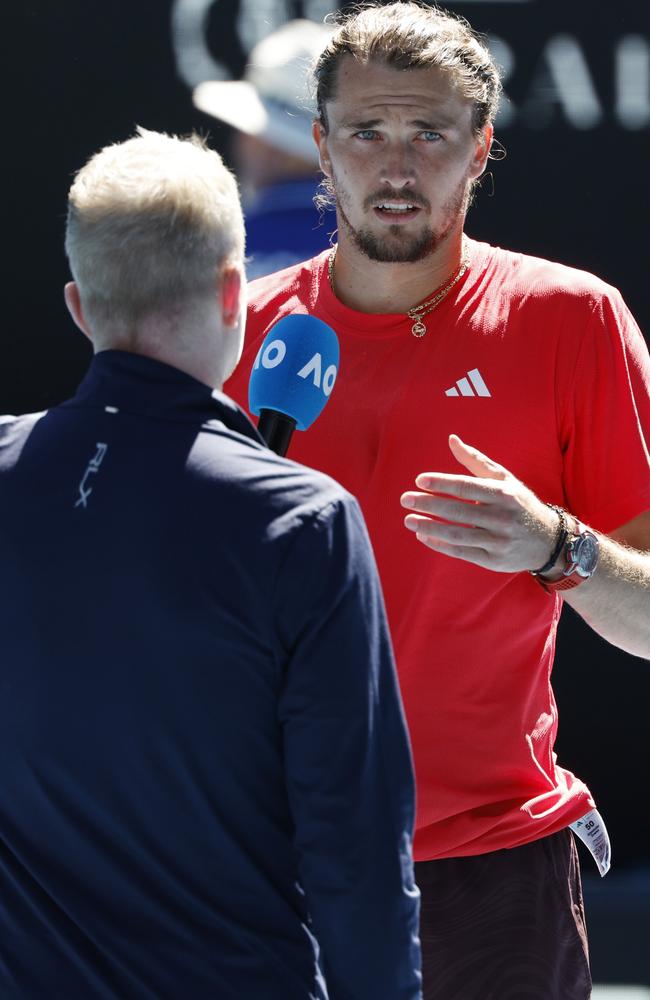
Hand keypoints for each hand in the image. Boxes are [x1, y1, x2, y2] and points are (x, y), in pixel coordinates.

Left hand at [400, 435, 560, 572]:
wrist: (548, 541)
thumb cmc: (519, 504)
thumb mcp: (503, 479)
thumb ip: (476, 460)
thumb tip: (451, 439)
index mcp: (504, 494)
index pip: (466, 487)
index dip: (441, 483)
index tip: (420, 480)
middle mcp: (502, 518)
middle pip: (458, 511)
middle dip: (428, 504)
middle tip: (405, 499)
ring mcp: (498, 541)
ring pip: (457, 534)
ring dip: (429, 527)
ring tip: (408, 520)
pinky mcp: (493, 561)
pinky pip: (461, 552)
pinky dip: (439, 544)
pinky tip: (423, 535)